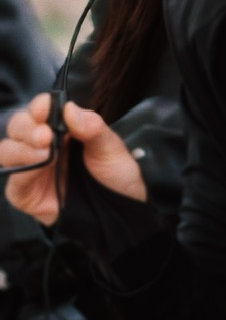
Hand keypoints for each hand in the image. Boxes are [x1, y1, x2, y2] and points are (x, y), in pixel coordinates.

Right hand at [1, 95, 146, 225]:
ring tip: (44, 151)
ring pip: (7, 150)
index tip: (44, 106)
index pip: (40, 110)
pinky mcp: (25, 192)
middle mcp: (43, 146)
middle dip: (27, 126)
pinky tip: (39, 166)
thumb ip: (93, 128)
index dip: (38, 105)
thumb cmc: (116, 178)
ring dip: (21, 147)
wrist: (120, 214)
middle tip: (45, 134)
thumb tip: (70, 108)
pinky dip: (21, 171)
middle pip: (18, 126)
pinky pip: (13, 180)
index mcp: (63, 130)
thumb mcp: (112, 149)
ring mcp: (32, 169)